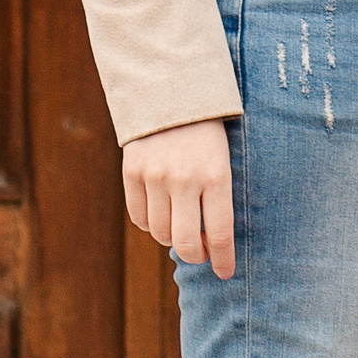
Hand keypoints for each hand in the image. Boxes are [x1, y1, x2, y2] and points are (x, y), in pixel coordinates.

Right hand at [122, 117, 234, 278]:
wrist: (170, 84)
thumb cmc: (205, 128)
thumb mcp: (222, 157)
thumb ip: (216, 196)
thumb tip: (209, 244)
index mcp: (216, 174)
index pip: (221, 234)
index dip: (223, 261)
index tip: (225, 273)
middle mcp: (185, 178)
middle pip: (187, 244)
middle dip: (196, 255)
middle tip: (201, 249)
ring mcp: (155, 175)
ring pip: (161, 233)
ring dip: (172, 236)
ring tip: (180, 221)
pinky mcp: (132, 171)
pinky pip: (139, 217)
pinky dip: (150, 222)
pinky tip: (160, 209)